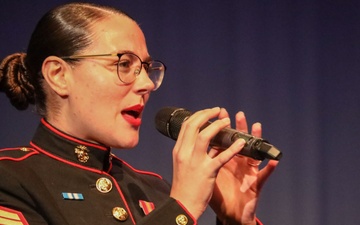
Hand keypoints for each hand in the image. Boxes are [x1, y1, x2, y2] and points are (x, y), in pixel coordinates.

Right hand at [169, 107, 246, 218]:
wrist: (182, 204)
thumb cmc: (183, 185)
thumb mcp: (182, 163)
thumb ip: (191, 150)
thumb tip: (205, 139)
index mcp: (179, 150)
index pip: (186, 126)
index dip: (198, 115)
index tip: (208, 112)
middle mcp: (185, 153)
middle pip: (194, 126)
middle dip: (207, 114)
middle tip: (218, 111)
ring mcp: (196, 162)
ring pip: (205, 136)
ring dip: (218, 126)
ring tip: (227, 121)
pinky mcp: (207, 171)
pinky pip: (221, 156)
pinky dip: (233, 148)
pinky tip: (241, 142)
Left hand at [209, 110, 278, 224]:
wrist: (229, 216)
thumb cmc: (218, 197)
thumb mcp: (208, 177)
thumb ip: (203, 162)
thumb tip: (188, 148)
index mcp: (223, 161)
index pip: (222, 140)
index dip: (218, 127)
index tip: (214, 113)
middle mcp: (237, 163)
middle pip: (238, 142)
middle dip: (238, 127)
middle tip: (237, 114)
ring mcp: (247, 172)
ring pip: (252, 153)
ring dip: (255, 139)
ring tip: (256, 126)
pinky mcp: (255, 184)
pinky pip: (264, 175)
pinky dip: (270, 168)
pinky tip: (274, 160)